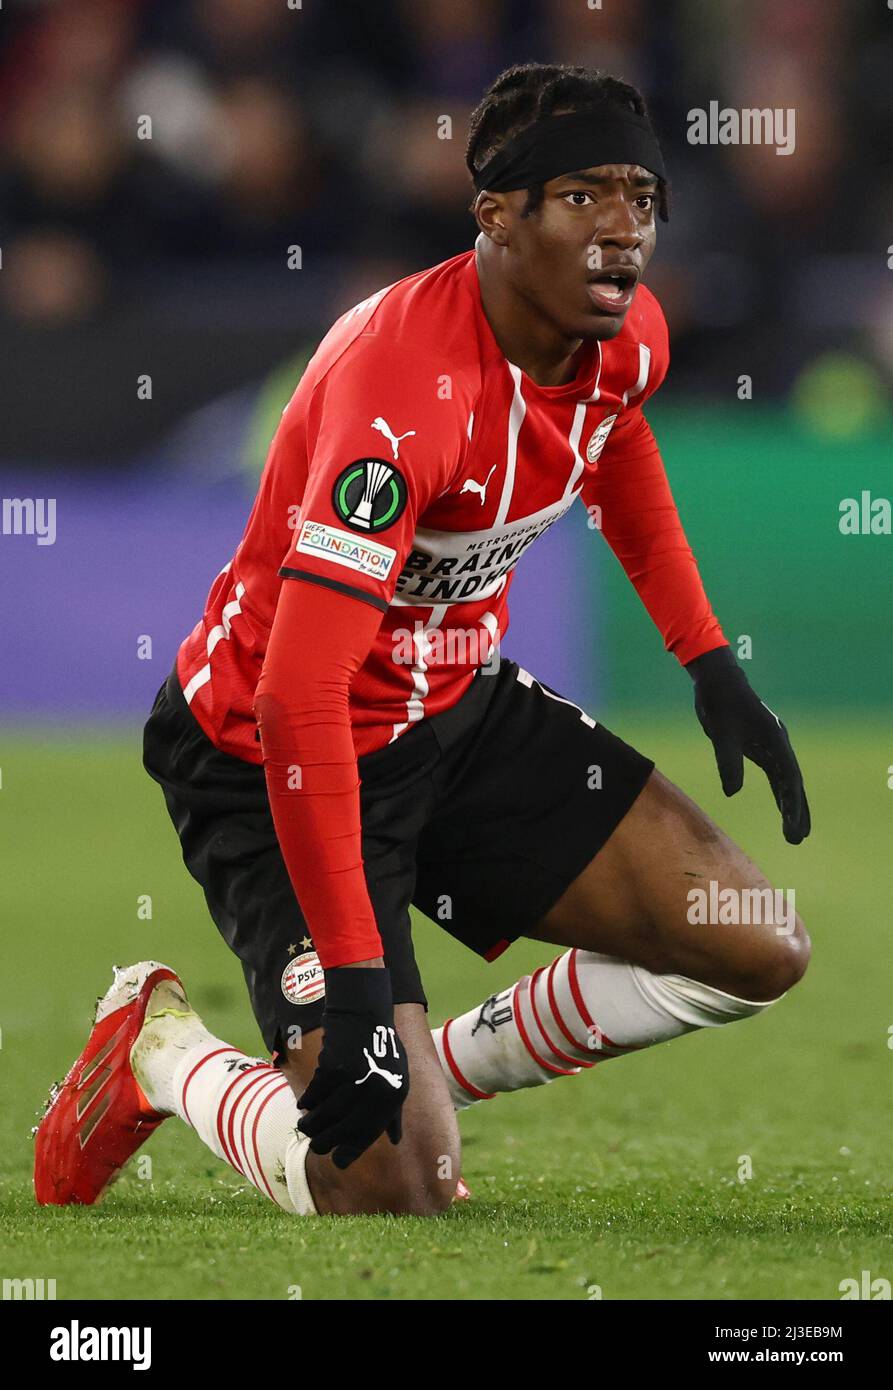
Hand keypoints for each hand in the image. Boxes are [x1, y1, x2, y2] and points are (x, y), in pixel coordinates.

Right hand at [296, 966, 408, 1168]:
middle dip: (327, 1141)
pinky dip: (308, 1102)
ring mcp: (355, 1079)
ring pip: (326, 1115)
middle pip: (345, 1128)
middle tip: (316, 1146)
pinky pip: (316, 1095)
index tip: (339, 1162)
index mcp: (394, 1093)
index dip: (354, 1150)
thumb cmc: (380, 1044)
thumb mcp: (397, 1075)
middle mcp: (377, 1089)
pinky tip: (304, 1105)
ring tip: (305, 1127)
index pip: (371, 1132)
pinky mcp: (334, 1068)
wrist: (363, 1010)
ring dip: (312, 1124)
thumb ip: (393, 1110)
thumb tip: (395, 1139)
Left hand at [686, 646, 810, 844]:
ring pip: (787, 782)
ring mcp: (772, 746)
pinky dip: (780, 794)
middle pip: (793, 783)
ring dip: (792, 806)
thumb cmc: (719, 703)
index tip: (792, 825)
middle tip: (798, 839)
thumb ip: (727, 760)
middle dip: (797, 812)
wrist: (717, 681)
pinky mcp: (761, 748)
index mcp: (774, 739)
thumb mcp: (720, 732)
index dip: (792, 803)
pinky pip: (775, 776)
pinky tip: (784, 809)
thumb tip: (732, 793)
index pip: (788, 778)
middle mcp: (778, 744)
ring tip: (797, 833)